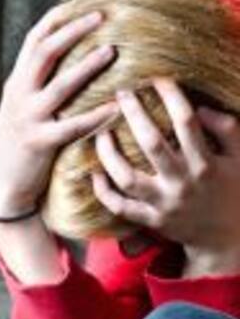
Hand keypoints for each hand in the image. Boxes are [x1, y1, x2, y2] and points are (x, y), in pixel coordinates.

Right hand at [0, 2, 121, 214]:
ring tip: (112, 50)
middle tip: (103, 16)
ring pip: (60, 86)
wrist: (0, 184)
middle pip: (44, 53)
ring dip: (87, 66)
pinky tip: (116, 107)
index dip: (57, 19)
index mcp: (17, 84)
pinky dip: (96, 115)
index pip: (34, 41)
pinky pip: (72, 126)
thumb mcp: (21, 108)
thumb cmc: (19, 144)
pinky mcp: (39, 143)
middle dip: (73, 31)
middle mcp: (19, 96)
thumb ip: (38, 84)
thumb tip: (68, 58)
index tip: (84, 3)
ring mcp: (28, 119)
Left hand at [92, 77, 239, 256]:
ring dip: (109, 155)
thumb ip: (228, 130)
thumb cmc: (234, 191)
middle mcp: (183, 182)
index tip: (158, 78)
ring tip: (100, 133)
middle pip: (152, 144)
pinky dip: (104, 192)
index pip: (186, 123)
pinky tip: (94, 174)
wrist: (228, 239)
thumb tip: (201, 108)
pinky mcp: (151, 221)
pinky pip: (120, 207)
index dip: (171, 97)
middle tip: (121, 92)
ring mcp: (164, 203)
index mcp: (206, 163)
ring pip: (127, 178)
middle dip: (135, 115)